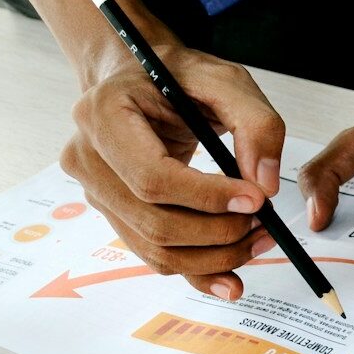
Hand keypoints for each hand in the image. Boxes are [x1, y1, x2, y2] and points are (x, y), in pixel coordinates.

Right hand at [61, 36, 284, 299]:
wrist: (141, 79)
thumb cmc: (180, 76)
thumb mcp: (227, 81)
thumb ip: (257, 124)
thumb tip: (264, 184)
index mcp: (104, 115)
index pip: (153, 177)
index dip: (207, 197)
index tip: (254, 200)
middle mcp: (88, 158)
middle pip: (154, 221)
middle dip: (218, 232)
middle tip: (265, 223)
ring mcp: (97, 192)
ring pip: (155, 248)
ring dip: (214, 256)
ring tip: (258, 240)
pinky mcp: (116, 214)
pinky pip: (155, 256)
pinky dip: (197, 271)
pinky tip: (231, 277)